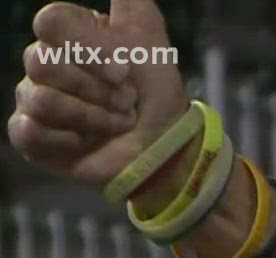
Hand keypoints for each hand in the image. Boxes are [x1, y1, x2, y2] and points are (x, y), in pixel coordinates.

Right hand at [9, 0, 190, 193]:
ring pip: (41, 100)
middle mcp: (42, 63)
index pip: (51, 22)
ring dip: (92, 117)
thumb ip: (130, 3)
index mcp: (66, 34)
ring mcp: (32, 98)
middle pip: (41, 62)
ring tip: (118, 122)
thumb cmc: (154, 92)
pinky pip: (30, 132)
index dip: (88, 49)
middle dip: (97, 89)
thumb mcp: (150, 40)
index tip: (124, 71)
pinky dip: (69, 140)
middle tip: (126, 101)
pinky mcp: (30, 137)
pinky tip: (88, 141)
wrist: (165, 145)